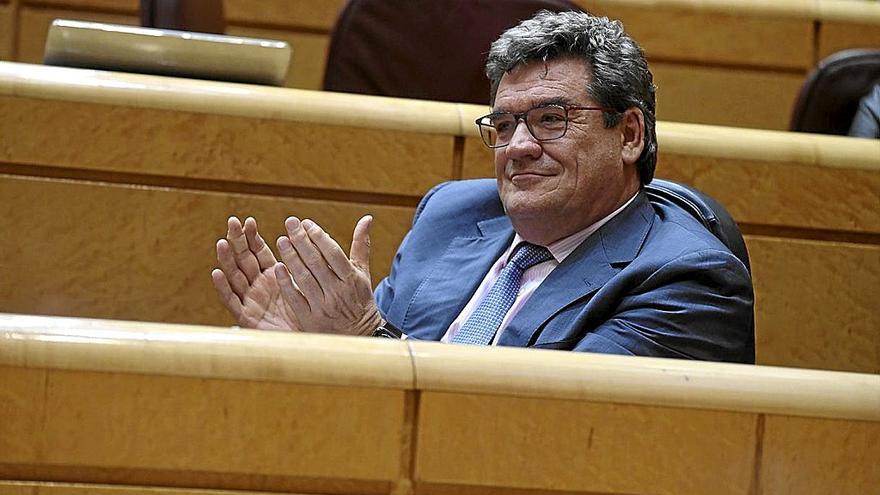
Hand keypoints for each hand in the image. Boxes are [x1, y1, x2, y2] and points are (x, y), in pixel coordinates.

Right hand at [211, 216, 301, 330]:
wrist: (307, 341)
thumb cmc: (309, 312)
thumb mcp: (307, 283)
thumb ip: (307, 263)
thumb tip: (313, 238)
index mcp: (272, 275)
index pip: (259, 251)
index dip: (252, 236)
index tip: (249, 221)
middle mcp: (258, 285)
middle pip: (244, 259)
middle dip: (237, 240)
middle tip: (232, 222)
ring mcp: (250, 300)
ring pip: (235, 276)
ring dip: (227, 259)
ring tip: (222, 243)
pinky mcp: (246, 317)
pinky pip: (232, 301)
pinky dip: (224, 287)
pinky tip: (217, 273)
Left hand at [274, 215, 381, 335]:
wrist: (359, 335)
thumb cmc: (360, 299)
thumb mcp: (363, 273)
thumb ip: (361, 245)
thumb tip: (366, 218)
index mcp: (351, 279)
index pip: (333, 253)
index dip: (318, 236)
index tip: (306, 223)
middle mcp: (337, 292)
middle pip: (316, 262)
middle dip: (301, 241)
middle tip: (290, 224)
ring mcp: (323, 306)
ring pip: (304, 278)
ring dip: (291, 257)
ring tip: (281, 241)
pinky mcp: (310, 319)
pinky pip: (295, 298)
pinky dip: (286, 283)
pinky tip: (277, 268)